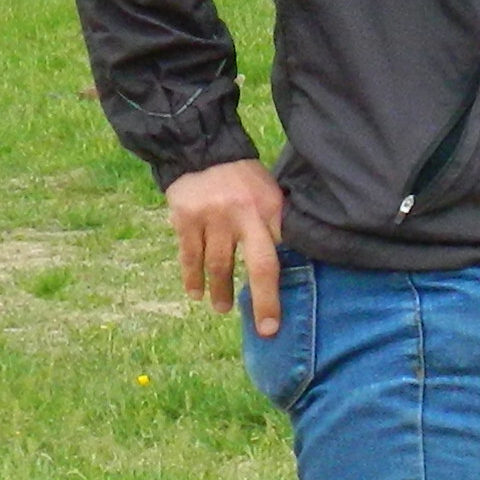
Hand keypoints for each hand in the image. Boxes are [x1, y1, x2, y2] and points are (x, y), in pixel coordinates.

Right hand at [164, 158, 287, 335]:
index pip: (282, 250)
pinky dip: (192, 278)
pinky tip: (195, 293)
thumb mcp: (269, 194)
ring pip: (218, 265)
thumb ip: (277, 225)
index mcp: (269, 208)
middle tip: (265, 328)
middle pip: (258, 265)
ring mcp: (213, 217)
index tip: (287, 310)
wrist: (201, 151)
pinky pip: (189, 256)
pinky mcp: (186, 219)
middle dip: (264, 300)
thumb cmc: (242, 181)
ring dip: (220, 291)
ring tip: (222, 308)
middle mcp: (243, 214)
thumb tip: (293, 263)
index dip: (286, 280)